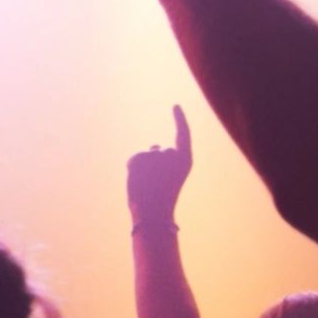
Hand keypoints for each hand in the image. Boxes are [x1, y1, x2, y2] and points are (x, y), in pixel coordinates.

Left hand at [127, 106, 193, 231]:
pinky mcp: (140, 156)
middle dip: (153, 162)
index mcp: (185, 159)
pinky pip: (134, 159)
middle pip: (158, 149)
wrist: (152, 212)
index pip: (183, 134)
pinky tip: (138, 180)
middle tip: (154, 182)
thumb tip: (152, 148)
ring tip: (147, 183)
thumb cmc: (162, 199)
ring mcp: (156, 153)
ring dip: (142, 166)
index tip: (175, 106)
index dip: (179, 119)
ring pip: (146, 154)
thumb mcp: (169, 177)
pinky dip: (133, 168)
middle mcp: (173, 153)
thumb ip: (164, 161)